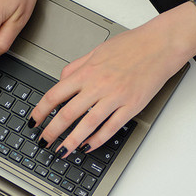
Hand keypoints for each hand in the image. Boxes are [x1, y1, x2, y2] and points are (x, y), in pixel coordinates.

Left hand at [29, 6, 195, 156]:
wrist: (161, 44)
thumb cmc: (133, 45)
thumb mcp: (97, 50)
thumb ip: (77, 66)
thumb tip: (62, 80)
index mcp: (87, 72)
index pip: (54, 95)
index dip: (40, 112)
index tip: (34, 122)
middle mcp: (98, 85)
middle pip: (67, 114)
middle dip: (52, 132)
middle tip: (43, 142)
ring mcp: (115, 97)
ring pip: (87, 125)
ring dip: (72, 141)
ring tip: (62, 151)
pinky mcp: (131, 106)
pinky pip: (111, 128)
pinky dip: (98, 140)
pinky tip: (89, 146)